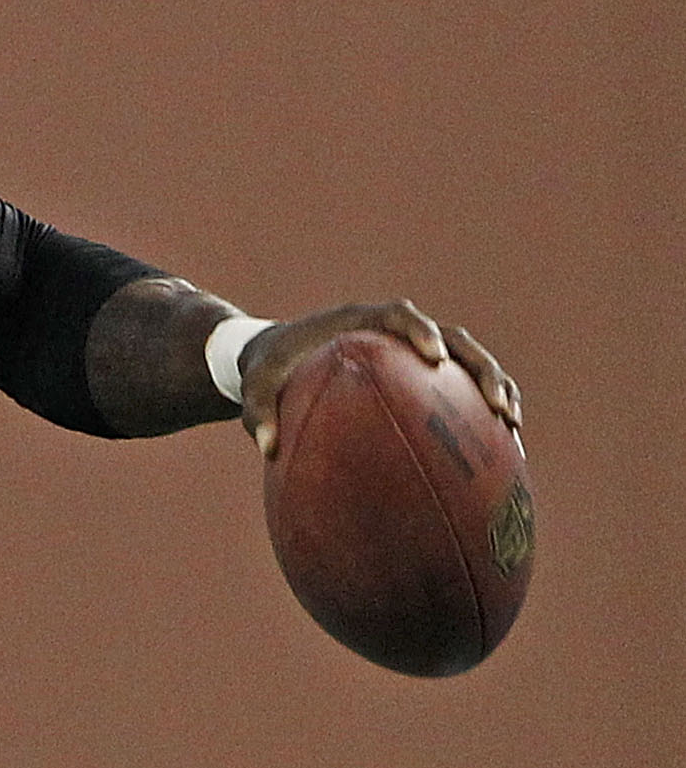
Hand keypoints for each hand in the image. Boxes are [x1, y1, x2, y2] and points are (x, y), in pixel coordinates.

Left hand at [237, 300, 520, 461]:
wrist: (278, 360)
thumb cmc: (269, 370)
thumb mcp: (255, 386)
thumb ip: (258, 411)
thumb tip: (266, 448)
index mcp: (362, 322)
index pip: (400, 316)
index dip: (421, 331)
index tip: (433, 355)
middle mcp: (397, 334)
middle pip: (454, 340)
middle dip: (481, 369)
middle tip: (496, 403)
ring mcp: (415, 356)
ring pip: (469, 366)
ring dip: (496, 390)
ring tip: (512, 429)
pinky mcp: (424, 379)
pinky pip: (461, 393)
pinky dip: (480, 416)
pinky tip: (499, 452)